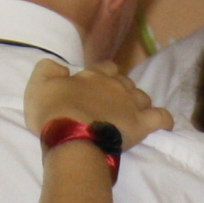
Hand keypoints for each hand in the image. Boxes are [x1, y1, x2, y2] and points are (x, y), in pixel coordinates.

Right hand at [27, 60, 170, 150]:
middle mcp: (116, 85)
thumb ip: (47, 69)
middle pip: (125, 82)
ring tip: (130, 115)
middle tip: (110, 104)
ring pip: (142, 97)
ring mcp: (132, 104)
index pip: (105, 68)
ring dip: (138, 103)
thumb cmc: (53, 112)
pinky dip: (164, 119)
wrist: (71, 135)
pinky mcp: (142, 124)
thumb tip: (60, 67)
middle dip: (121, 90)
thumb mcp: (38, 85)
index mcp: (94, 76)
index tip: (96, 86)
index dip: (103, 75)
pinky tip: (164, 124)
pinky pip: (161, 117)